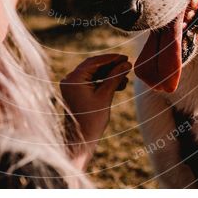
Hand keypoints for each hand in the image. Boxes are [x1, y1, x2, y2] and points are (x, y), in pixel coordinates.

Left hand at [60, 54, 130, 169]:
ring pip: (94, 74)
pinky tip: (119, 84)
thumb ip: (115, 77)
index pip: (94, 62)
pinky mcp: (76, 92)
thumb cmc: (92, 120)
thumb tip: (127, 64)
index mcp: (73, 79)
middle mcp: (70, 80)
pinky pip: (91, 82)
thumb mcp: (106, 96)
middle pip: (94, 66)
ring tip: (126, 77)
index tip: (125, 57)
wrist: (80, 140)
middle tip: (128, 64)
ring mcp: (72, 86)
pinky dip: (104, 82)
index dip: (111, 58)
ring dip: (109, 75)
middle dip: (111, 66)